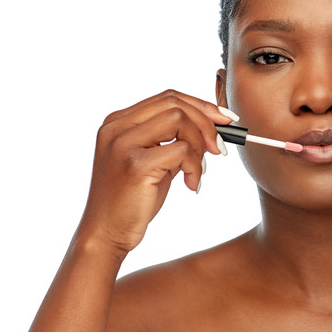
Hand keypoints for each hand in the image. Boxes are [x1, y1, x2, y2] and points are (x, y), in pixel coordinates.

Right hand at [76, 90, 236, 255]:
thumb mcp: (153, 161)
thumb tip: (214, 126)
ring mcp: (123, 144)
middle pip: (175, 103)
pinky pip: (182, 150)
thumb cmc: (132, 200)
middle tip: (219, 148)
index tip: (225, 120)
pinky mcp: (135, 164)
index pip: (168, 97)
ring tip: (198, 170)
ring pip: (179, 120)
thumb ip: (173, 140)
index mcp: (119, 122)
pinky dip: (196, 166)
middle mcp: (116, 127)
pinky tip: (191, 185)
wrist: (106, 233)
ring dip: (199, 144)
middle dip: (206, 123)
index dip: (201, 106)